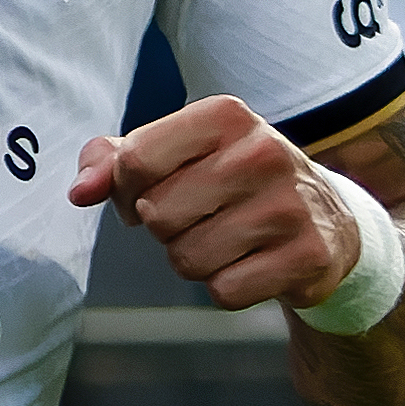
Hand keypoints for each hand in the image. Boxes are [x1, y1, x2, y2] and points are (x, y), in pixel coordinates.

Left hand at [69, 95, 360, 311]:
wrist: (324, 220)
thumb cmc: (229, 181)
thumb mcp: (175, 153)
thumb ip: (112, 161)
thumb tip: (80, 192)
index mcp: (225, 115)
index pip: (134, 160)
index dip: (126, 188)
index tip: (153, 188)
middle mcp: (263, 152)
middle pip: (155, 215)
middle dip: (164, 227)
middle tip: (200, 215)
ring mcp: (289, 206)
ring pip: (187, 258)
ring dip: (194, 259)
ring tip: (227, 238)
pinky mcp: (307, 256)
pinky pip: (224, 291)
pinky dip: (227, 286)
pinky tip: (253, 262)